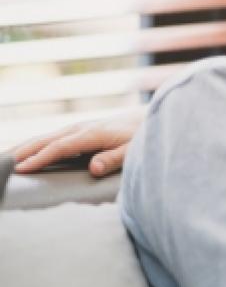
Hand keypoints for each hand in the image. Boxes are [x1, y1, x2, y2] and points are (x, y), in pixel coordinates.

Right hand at [10, 108, 143, 177]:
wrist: (150, 117)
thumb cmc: (142, 136)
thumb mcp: (133, 150)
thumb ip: (114, 159)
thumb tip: (93, 168)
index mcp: (92, 134)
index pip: (60, 148)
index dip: (40, 159)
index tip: (22, 169)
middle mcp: (81, 128)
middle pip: (47, 140)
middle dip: (24, 151)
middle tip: (4, 165)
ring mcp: (79, 127)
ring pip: (47, 137)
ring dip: (26, 146)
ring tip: (7, 158)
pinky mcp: (80, 130)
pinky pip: (53, 137)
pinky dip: (37, 144)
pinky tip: (27, 152)